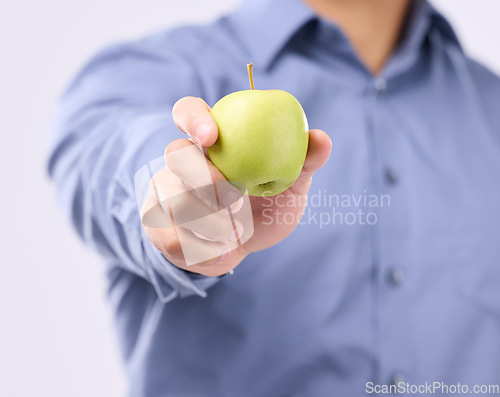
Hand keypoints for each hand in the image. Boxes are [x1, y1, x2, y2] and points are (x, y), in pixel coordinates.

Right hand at [142, 97, 331, 276]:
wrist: (243, 247)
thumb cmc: (265, 207)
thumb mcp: (289, 186)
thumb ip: (303, 163)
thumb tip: (320, 138)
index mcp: (210, 142)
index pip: (188, 112)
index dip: (193, 118)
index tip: (211, 136)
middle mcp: (181, 162)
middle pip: (176, 155)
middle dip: (206, 181)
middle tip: (235, 201)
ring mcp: (164, 193)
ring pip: (174, 202)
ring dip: (212, 224)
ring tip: (237, 233)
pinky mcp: (158, 226)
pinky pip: (172, 238)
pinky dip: (205, 249)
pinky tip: (222, 250)